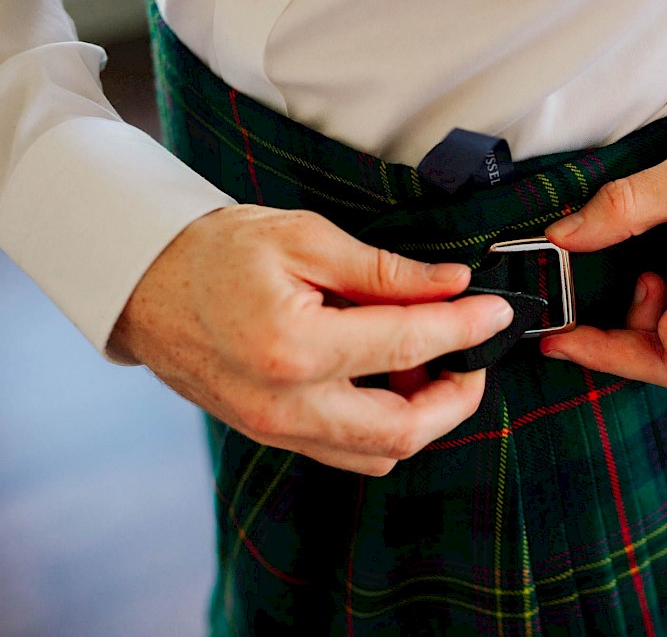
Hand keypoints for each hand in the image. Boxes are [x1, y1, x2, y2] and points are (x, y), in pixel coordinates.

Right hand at [108, 205, 512, 474]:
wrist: (147, 285)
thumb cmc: (217, 253)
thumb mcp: (304, 238)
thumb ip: (384, 269)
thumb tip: (450, 284)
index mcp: (294, 347)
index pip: (409, 344)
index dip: (466, 327)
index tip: (497, 311)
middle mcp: (285, 405)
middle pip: (404, 429)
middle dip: (459, 395)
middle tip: (477, 354)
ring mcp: (277, 430)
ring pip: (380, 450)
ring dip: (424, 416)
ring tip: (433, 363)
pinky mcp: (274, 436)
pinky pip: (348, 450)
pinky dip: (386, 424)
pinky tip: (392, 379)